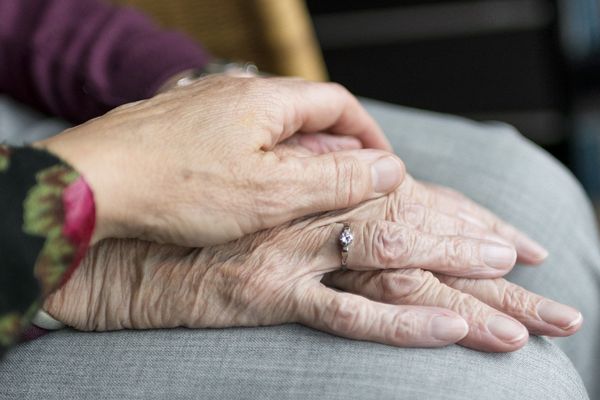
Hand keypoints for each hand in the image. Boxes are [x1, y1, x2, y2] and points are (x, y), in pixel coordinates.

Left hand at [37, 75, 401, 246]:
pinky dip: (258, 159)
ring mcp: (205, 105)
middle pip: (305, 112)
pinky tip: (249, 188)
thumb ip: (335, 178)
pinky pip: (235, 137)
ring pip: (269, 126)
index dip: (368, 134)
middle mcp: (237, 92)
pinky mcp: (180, 126)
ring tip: (302, 193)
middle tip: (346, 186)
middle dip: (334, 148)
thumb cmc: (178, 187)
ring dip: (297, 155)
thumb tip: (389, 169)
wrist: (91, 184)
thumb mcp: (272, 192)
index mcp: (267, 99)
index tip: (382, 166)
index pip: (338, 104)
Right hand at [44, 214, 577, 352]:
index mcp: (318, 190)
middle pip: (417, 231)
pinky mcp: (269, 292)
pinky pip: (345, 310)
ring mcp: (295, 252)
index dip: (467, 218)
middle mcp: (314, 213)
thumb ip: (315, 206)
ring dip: (461, 287)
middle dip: (483, 255)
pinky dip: (402, 322)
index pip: (411, 200)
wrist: (130, 246)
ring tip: (521, 316)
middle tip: (540, 276)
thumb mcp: (264, 207)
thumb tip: (363, 208)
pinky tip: (452, 330)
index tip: (515, 242)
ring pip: (395, 266)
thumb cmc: (199, 226)